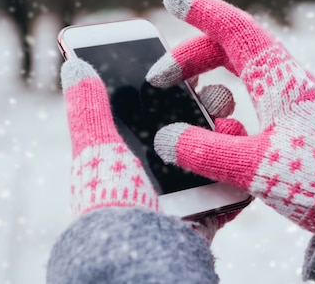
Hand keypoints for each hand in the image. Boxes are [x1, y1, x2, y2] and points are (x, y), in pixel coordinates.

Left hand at [61, 58, 244, 239]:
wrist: (136, 250)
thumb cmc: (109, 199)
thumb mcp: (95, 147)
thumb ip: (88, 108)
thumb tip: (73, 64)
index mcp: (138, 152)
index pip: (163, 110)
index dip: (179, 88)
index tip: (192, 71)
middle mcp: (164, 169)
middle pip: (197, 127)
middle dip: (212, 105)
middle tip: (217, 96)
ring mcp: (190, 189)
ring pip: (220, 152)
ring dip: (231, 134)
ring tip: (230, 125)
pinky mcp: (210, 209)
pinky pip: (234, 185)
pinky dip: (241, 170)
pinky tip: (240, 154)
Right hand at [148, 0, 314, 235]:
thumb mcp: (254, 167)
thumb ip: (205, 153)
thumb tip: (166, 139)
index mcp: (279, 79)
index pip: (235, 29)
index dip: (202, 11)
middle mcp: (286, 80)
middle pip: (231, 47)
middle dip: (192, 56)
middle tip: (160, 79)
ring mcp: (292, 97)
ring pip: (241, 70)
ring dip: (209, 80)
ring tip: (190, 107)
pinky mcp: (294, 117)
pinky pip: (251, 93)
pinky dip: (226, 98)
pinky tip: (218, 126)